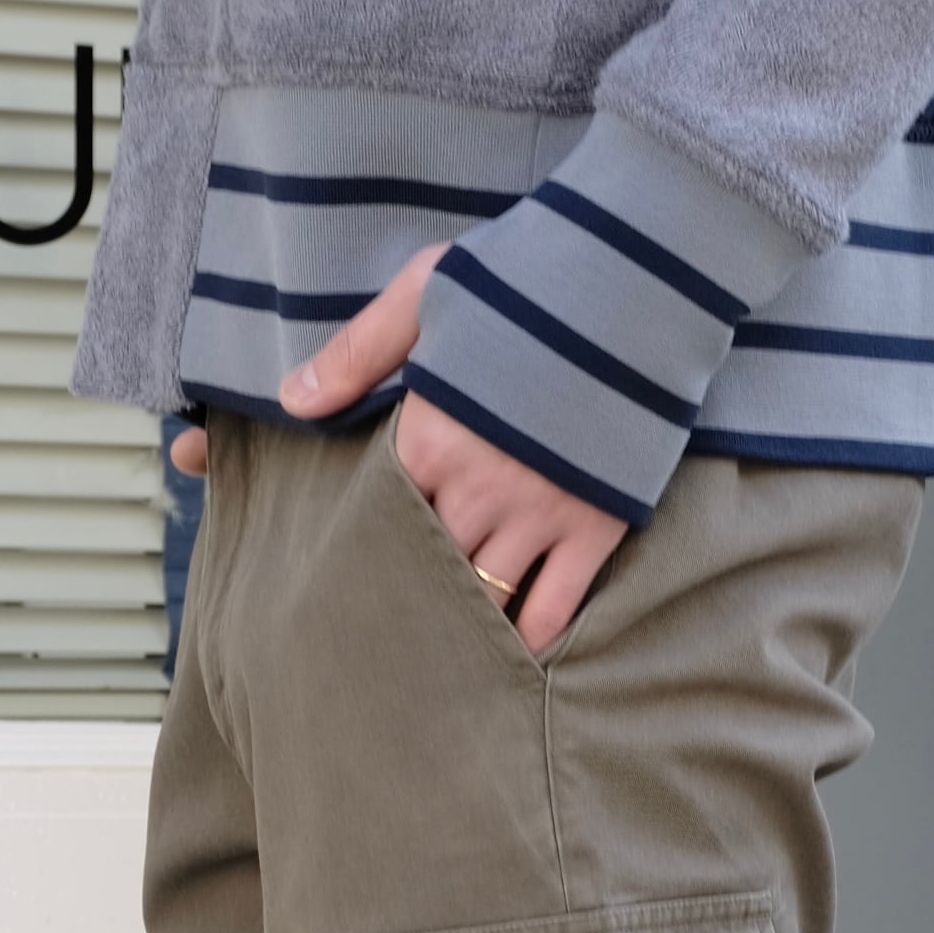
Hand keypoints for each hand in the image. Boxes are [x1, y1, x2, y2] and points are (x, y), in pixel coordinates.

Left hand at [169, 241, 631, 653]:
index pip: (381, 513)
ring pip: (484, 598)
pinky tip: (508, 656)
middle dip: (412, 586)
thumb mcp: (431, 290)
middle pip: (427, 563)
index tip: (357, 555)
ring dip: (464, 622)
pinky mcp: (595, 529)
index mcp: (431, 436)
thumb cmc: (529, 276)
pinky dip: (530, 639)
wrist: (642, 282)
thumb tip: (292, 399)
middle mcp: (478, 487)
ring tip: (441, 649)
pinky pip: (554, 609)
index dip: (369, 534)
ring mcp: (540, 514)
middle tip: (391, 620)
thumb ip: (360, 351)